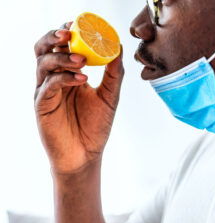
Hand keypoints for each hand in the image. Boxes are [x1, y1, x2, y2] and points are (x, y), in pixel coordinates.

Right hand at [34, 22, 124, 173]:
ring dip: (62, 57)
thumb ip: (115, 73)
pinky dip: (64, 77)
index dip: (66, 32)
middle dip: (54, 36)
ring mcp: (46, 91)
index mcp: (68, 74)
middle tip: (70, 32)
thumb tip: (119, 47)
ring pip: (43, 63)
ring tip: (82, 60)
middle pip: (44, 49)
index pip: (61, 46)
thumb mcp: (110, 96)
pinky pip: (49, 85)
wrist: (86, 154)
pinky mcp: (42, 105)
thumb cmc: (95, 125)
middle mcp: (54, 79)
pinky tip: (82, 79)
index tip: (80, 23)